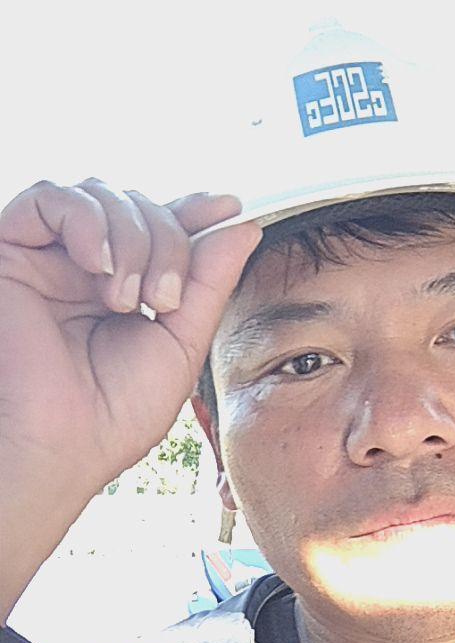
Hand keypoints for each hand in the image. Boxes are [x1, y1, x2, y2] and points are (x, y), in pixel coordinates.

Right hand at [0, 178, 260, 622]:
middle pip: (141, 207)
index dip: (194, 212)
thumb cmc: (113, 416)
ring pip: (102, 195)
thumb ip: (209, 284)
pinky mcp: (12, 250)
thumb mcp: (181, 345)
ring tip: (126, 299)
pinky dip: (86, 220)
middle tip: (163, 300)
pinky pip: (50, 196)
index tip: (229, 208)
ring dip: (133, 238)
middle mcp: (88, 270)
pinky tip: (98, 264)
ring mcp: (51, 258)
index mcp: (127, 290)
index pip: (163, 227)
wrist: (60, 445)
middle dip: (168, 241)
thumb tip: (241, 226)